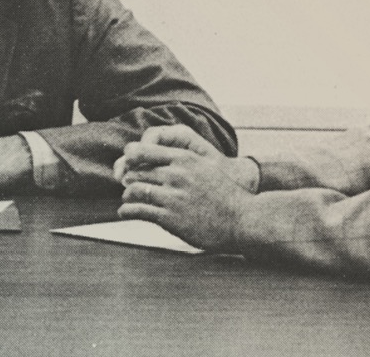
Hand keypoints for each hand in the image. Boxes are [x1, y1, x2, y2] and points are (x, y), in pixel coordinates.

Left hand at [114, 125, 255, 251]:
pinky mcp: (169, 218)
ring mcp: (172, 197)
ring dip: (127, 196)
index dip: (129, 158)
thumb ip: (182, 161)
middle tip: (126, 185)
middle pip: (135, 172)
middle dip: (127, 179)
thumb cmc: (224, 195)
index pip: (141, 150)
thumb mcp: (205, 167)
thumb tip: (159, 162)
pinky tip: (126, 213)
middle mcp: (176, 175)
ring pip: (133, 190)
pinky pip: (137, 211)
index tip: (128, 165)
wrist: (244, 220)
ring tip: (128, 199)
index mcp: (184, 159)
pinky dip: (127, 211)